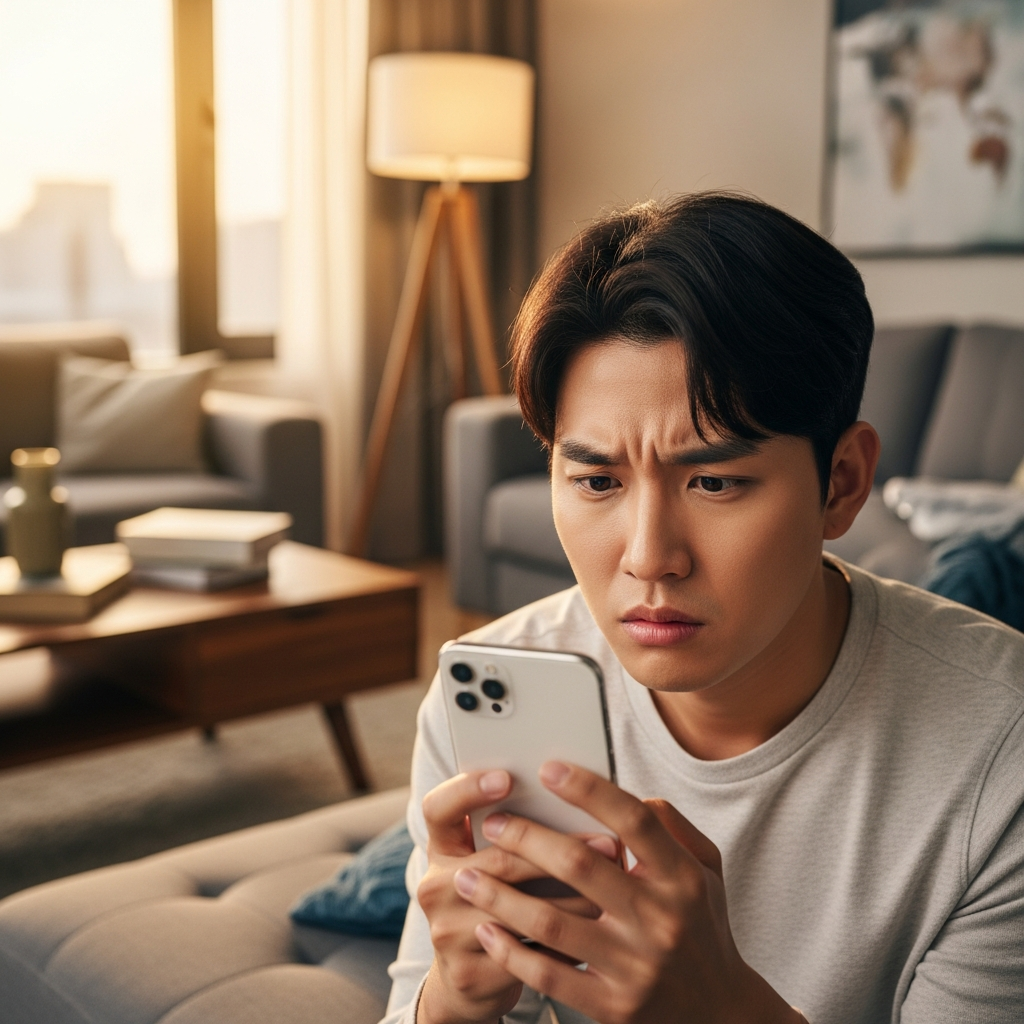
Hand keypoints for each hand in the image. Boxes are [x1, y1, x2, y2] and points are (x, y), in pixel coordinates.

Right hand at [416, 769, 617, 1023]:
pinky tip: (600, 929)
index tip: (508, 777)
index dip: (467, 789)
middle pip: (497, 860)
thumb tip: (574, 794)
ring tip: (616, 885)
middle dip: (559, 849)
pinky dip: (570, 942)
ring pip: (522, 909)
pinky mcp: (470, 975)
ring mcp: (448, 933)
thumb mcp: (490, 862)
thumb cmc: (496, 900)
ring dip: (576, 896)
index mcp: (441, 849)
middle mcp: (435, 888)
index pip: (438, 808)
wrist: (468, 980)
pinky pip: (530, 955)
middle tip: (608, 841)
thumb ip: (516, 830)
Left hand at [453, 762, 802, 1023]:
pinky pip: (549, 976)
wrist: (721, 1014)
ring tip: (468, 876)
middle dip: (527, 838)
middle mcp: (660, 919)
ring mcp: (635, 967)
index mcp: (682, 878)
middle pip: (580, 864)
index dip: (588, 789)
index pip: (632, 820)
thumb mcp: (706, 871)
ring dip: (501, 896)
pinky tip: (487, 930)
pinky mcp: (613, 1007)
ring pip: (552, 923)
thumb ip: (671, 826)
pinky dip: (511, 953)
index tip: (548, 770)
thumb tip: (631, 793)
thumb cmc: (701, 927)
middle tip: (494, 824)